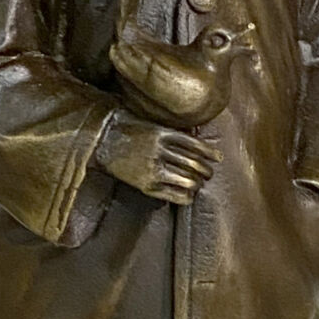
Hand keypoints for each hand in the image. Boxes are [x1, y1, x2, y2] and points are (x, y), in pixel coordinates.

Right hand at [94, 111, 220, 203]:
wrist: (101, 141)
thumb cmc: (127, 129)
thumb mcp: (151, 123)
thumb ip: (172, 131)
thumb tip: (197, 138)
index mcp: (163, 134)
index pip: (196, 146)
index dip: (210, 153)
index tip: (217, 158)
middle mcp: (160, 151)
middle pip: (194, 164)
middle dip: (206, 170)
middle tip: (209, 173)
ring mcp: (153, 169)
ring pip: (188, 180)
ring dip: (197, 183)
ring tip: (198, 183)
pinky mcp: (146, 184)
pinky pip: (174, 194)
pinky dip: (186, 196)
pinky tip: (188, 194)